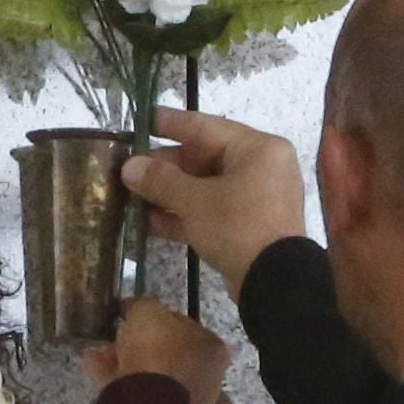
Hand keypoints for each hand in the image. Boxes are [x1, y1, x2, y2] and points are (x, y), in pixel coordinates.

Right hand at [83, 296, 231, 403]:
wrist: (145, 399)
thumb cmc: (156, 348)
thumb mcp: (146, 310)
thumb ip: (142, 305)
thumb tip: (132, 308)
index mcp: (212, 346)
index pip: (184, 324)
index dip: (157, 318)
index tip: (135, 316)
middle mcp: (205, 374)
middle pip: (165, 351)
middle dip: (138, 342)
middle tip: (116, 334)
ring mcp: (183, 397)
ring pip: (149, 371)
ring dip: (124, 358)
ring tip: (99, 350)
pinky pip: (137, 388)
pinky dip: (117, 376)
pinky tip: (94, 365)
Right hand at [122, 107, 305, 302]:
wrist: (275, 284)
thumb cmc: (238, 227)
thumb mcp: (195, 201)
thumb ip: (160, 180)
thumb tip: (129, 166)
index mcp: (258, 148)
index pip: (205, 126)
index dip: (170, 123)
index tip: (141, 118)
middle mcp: (261, 167)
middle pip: (204, 158)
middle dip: (164, 167)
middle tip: (128, 168)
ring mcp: (257, 198)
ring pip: (206, 187)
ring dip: (169, 193)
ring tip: (130, 195)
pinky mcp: (249, 225)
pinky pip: (212, 210)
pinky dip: (184, 214)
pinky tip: (148, 222)